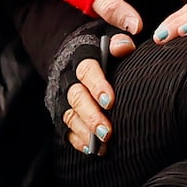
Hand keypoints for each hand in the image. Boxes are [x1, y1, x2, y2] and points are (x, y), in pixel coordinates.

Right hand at [61, 40, 130, 154]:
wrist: (74, 54)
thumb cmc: (102, 49)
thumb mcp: (111, 38)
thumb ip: (119, 41)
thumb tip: (128, 40)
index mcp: (82, 56)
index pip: (87, 70)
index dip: (97, 86)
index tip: (110, 101)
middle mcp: (68, 77)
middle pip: (76, 97)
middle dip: (91, 116)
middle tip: (107, 132)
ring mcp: (62, 96)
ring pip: (70, 115)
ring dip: (85, 131)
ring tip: (102, 144)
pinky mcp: (59, 111)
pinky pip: (65, 128)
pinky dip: (77, 140)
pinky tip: (91, 149)